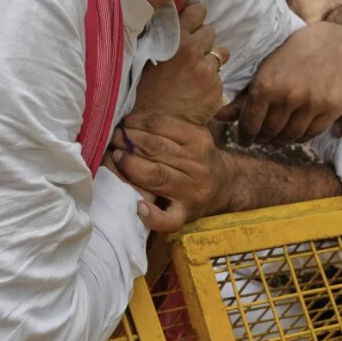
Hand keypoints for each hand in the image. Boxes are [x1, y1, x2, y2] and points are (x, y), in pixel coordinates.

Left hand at [113, 112, 229, 231]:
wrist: (228, 185)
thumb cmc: (199, 157)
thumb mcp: (192, 136)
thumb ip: (167, 128)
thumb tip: (129, 120)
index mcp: (198, 139)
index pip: (160, 126)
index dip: (136, 122)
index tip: (122, 122)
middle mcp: (197, 164)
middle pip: (155, 149)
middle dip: (129, 141)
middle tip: (113, 137)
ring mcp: (192, 191)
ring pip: (156, 176)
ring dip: (130, 165)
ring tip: (116, 157)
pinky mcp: (186, 214)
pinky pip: (168, 219)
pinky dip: (152, 216)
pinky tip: (138, 206)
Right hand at [133, 3, 227, 124]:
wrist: (155, 124)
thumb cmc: (144, 91)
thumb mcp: (147, 56)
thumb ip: (163, 36)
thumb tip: (175, 17)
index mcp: (176, 39)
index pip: (197, 12)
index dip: (195, 17)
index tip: (192, 23)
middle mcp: (194, 50)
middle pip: (210, 31)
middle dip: (203, 40)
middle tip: (191, 53)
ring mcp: (208, 70)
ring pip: (220, 53)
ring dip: (211, 60)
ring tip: (196, 72)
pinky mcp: (218, 87)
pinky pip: (219, 77)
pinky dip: (211, 81)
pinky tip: (197, 90)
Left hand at [216, 23, 341, 146]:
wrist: (330, 45)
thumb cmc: (290, 58)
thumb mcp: (263, 72)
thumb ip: (242, 100)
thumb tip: (218, 118)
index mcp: (266, 86)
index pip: (250, 124)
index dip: (244, 136)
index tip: (243, 140)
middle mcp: (288, 96)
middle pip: (269, 132)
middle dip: (261, 139)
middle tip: (258, 140)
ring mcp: (312, 103)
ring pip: (290, 137)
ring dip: (279, 141)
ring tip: (274, 139)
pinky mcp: (331, 108)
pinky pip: (310, 134)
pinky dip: (299, 138)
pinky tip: (293, 133)